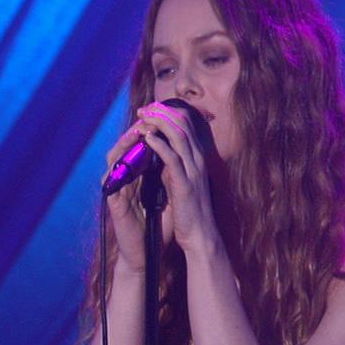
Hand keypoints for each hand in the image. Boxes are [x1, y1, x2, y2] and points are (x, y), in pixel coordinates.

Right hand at [103, 118, 174, 272]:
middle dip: (136, 130)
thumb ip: (172, 175)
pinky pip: (112, 179)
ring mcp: (116, 190)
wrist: (147, 254)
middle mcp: (124, 179)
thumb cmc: (159, 226)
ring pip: (114, 158)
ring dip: (126, 143)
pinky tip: (131, 158)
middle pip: (124, 147)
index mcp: (138, 177)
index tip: (163, 117)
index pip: (139, 146)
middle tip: (149, 116)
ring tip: (139, 131)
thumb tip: (185, 154)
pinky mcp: (112, 202)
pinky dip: (120, 167)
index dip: (149, 130)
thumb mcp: (170, 195)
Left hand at [137, 101, 217, 253]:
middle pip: (183, 124)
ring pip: (179, 136)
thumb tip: (162, 152)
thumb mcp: (184, 182)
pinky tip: (148, 137)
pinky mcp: (185, 184)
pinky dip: (160, 145)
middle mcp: (198, 161)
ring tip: (143, 117)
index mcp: (197, 159)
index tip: (151, 109)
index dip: (168, 113)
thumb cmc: (190, 211)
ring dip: (160, 123)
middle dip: (162, 112)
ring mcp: (193, 171)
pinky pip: (172, 158)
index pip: (186, 125)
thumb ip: (176, 166)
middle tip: (144, 108)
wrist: (200, 236)